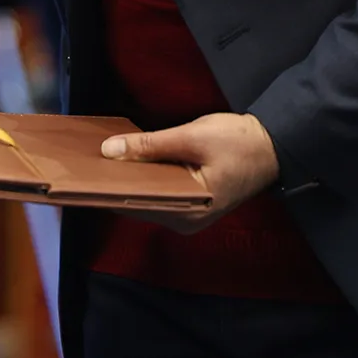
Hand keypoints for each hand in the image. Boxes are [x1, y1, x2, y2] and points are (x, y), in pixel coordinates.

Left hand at [100, 112, 280, 232]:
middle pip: (138, 202)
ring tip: (98, 158)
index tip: (85, 173)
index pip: (136, 205)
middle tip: (85, 161)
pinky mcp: (188, 199)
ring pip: (146, 196)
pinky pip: (157, 190)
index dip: (110, 188)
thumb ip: (150, 146)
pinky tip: (125, 159)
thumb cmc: (237, 142)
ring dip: (127, 178)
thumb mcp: (191, 137)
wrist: (272, 144)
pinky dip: (143, 176)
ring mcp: (186, 212)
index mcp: (187, 213)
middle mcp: (184, 220)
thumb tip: (109, 151)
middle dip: (115, 182)